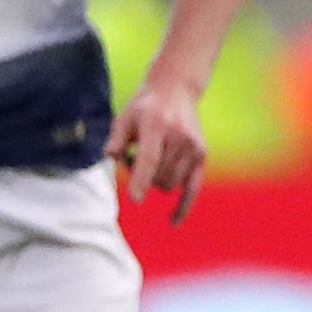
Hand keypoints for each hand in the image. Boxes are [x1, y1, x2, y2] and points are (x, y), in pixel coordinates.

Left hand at [109, 74, 210, 222]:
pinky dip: (182, 206)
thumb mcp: (123, 117)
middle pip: (157, 175)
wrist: (176, 90)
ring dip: (155, 181)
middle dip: (141, 176)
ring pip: (169, 183)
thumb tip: (110, 157)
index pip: (150, 157)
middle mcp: (179, 137)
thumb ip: (115, 139)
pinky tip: (172, 222)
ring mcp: (193, 147)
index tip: (135, 198)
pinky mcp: (201, 155)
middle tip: (132, 157)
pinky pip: (192, 189)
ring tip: (149, 161)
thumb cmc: (144, 107)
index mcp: (157, 125)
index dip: (140, 178)